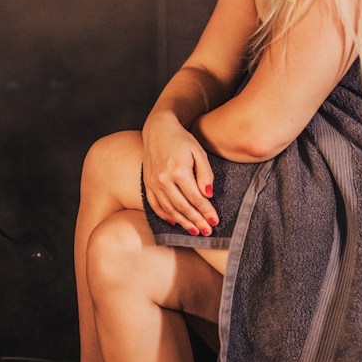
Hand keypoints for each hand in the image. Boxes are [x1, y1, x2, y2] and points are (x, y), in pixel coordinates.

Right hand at [142, 117, 218, 234]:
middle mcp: (163, 179)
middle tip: (207, 232)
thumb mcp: (198, 152)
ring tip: (194, 231)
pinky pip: (155, 205)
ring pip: (169, 209)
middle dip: (196, 221)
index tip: (215, 221)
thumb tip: (208, 194)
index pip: (195, 197)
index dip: (206, 211)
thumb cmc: (182, 140)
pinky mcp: (147, 183)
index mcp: (178, 170)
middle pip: (182, 207)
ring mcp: (153, 182)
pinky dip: (165, 215)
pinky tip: (175, 222)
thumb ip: (205, 174)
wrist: (158, 129)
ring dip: (183, 222)